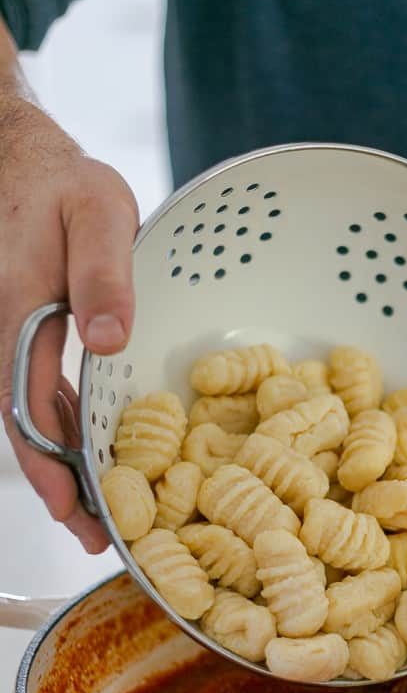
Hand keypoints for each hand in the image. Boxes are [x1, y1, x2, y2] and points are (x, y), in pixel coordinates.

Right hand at [0, 96, 138, 551]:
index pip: (29, 409)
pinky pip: (37, 392)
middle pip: (27, 427)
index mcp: (18, 312)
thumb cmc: (60, 181)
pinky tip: (84, 452)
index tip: (77, 514)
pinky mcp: (24, 331)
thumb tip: (109, 343)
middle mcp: (4, 334)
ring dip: (61, 464)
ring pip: (31, 416)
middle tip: (96, 537)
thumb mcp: (98, 212)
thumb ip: (104, 276)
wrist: (19, 156)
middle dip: (60, 486)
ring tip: (95, 511)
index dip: (52, 468)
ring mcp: (9, 335)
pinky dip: (60, 428)